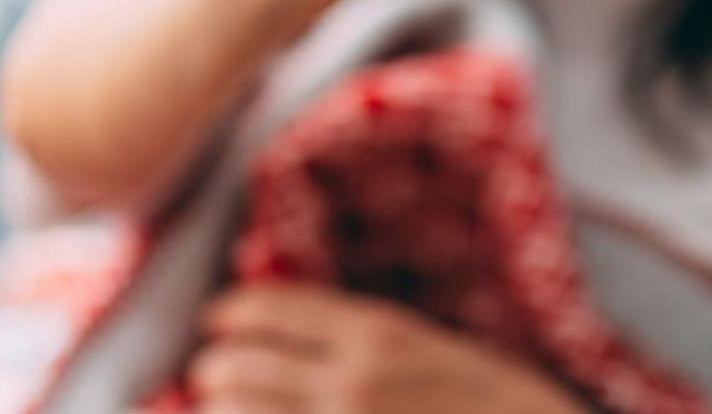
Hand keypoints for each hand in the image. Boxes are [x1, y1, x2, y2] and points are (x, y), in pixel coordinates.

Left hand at [189, 283, 589, 413]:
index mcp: (378, 334)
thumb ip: (368, 340)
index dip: (229, 314)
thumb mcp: (439, 351)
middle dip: (215, 370)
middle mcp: (350, 382)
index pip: (265, 308)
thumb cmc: (500, 407)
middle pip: (233, 364)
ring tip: (223, 409)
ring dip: (219, 409)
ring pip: (232, 413)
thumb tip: (291, 329)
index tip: (218, 322)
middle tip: (212, 376)